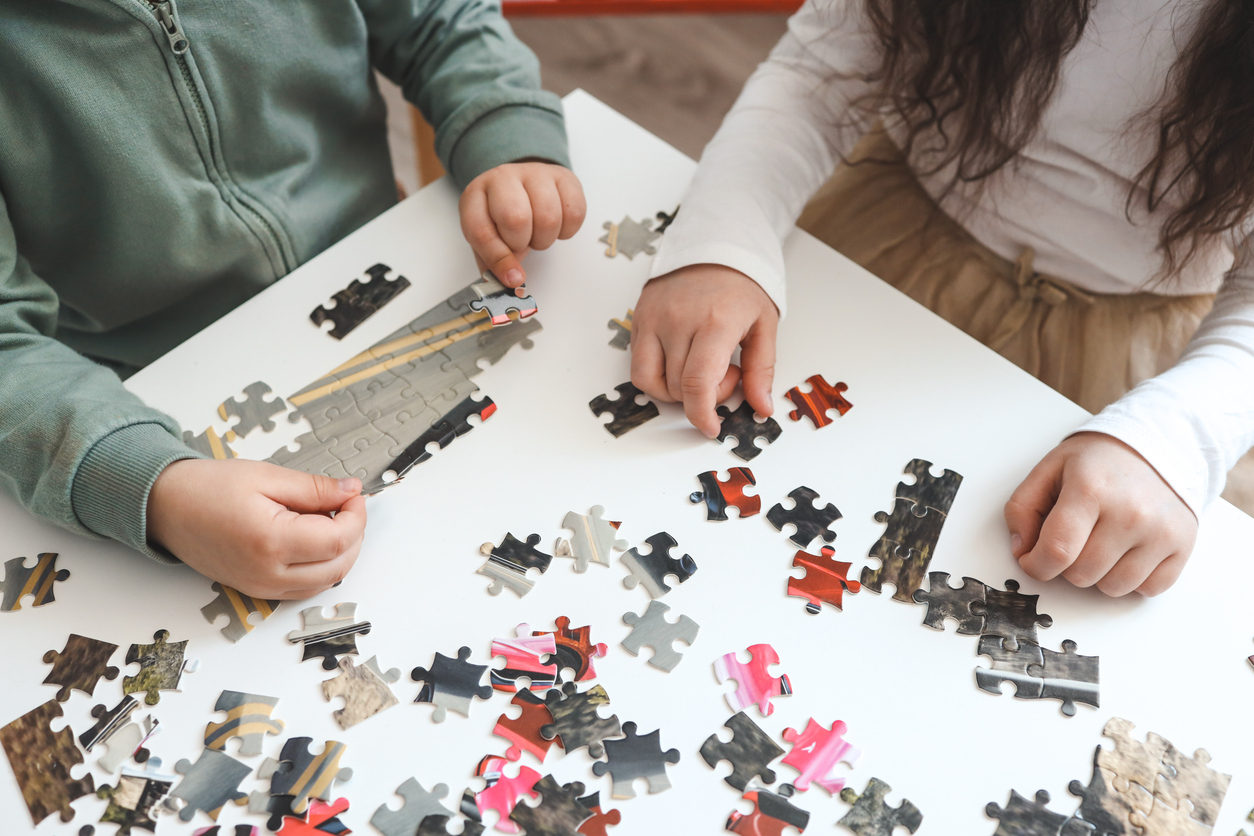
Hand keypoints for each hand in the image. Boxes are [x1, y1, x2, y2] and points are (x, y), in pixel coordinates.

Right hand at [147, 459, 367, 599]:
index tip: (353, 495)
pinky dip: (321, 568)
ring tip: (331, 520)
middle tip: (346, 505)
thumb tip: (350, 491)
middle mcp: (267, 573)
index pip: (338, 540)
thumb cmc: (208, 488)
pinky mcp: (256, 590)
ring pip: (325, 582)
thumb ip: (314, 488)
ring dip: (340, 554)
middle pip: (338, 566)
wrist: (165, 507)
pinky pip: (304, 588)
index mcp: (270, 541)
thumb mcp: (267, 476)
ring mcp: (261, 587)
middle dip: (353, 535)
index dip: (356, 516)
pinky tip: (315, 540)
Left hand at [459, 162, 585, 287]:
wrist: (522, 185)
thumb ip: (494, 267)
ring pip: (548, 217)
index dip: (498, 260)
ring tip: (537, 233)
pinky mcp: (563, 176)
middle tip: (523, 243)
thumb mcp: (488, 240)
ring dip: (545, 238)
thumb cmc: (502, 217)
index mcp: (475, 196)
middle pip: (516, 219)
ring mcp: (534, 173)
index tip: (513, 279)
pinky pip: (574, 212)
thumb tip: (512, 287)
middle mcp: (502, 178)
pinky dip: (567, 230)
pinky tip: (556, 225)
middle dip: (523, 243)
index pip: (481, 231)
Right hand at [631, 264, 778, 436]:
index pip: (697, 383)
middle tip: (726, 374)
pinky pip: (638, 365)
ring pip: (652, 381)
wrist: (713, 245)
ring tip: (700, 368)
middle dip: (702, 396)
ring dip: (676, 391)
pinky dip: (657, 376)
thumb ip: (762, 370)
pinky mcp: (639, 318)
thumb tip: (761, 407)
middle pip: (678, 387)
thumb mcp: (765, 325)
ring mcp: (653, 319)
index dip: (702, 414)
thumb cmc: (742, 285)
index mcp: (715, 323)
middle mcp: (678, 321)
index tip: (711, 427)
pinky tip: (679, 362)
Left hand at [1004, 432, 1197, 595]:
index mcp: (1091, 489)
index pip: (1056, 551)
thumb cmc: (1097, 462)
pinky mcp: (1183, 545)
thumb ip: (1022, 508)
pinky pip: (1148, 589)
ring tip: (1101, 542)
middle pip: (1081, 574)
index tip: (1033, 560)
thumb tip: (1021, 550)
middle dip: (1067, 565)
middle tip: (1074, 539)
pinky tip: (1128, 550)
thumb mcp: (1048, 470)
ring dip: (1099, 574)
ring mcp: (1161, 531)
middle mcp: (1130, 513)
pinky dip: (1132, 578)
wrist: (1157, 445)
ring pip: (1113, 587)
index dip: (1036, 565)